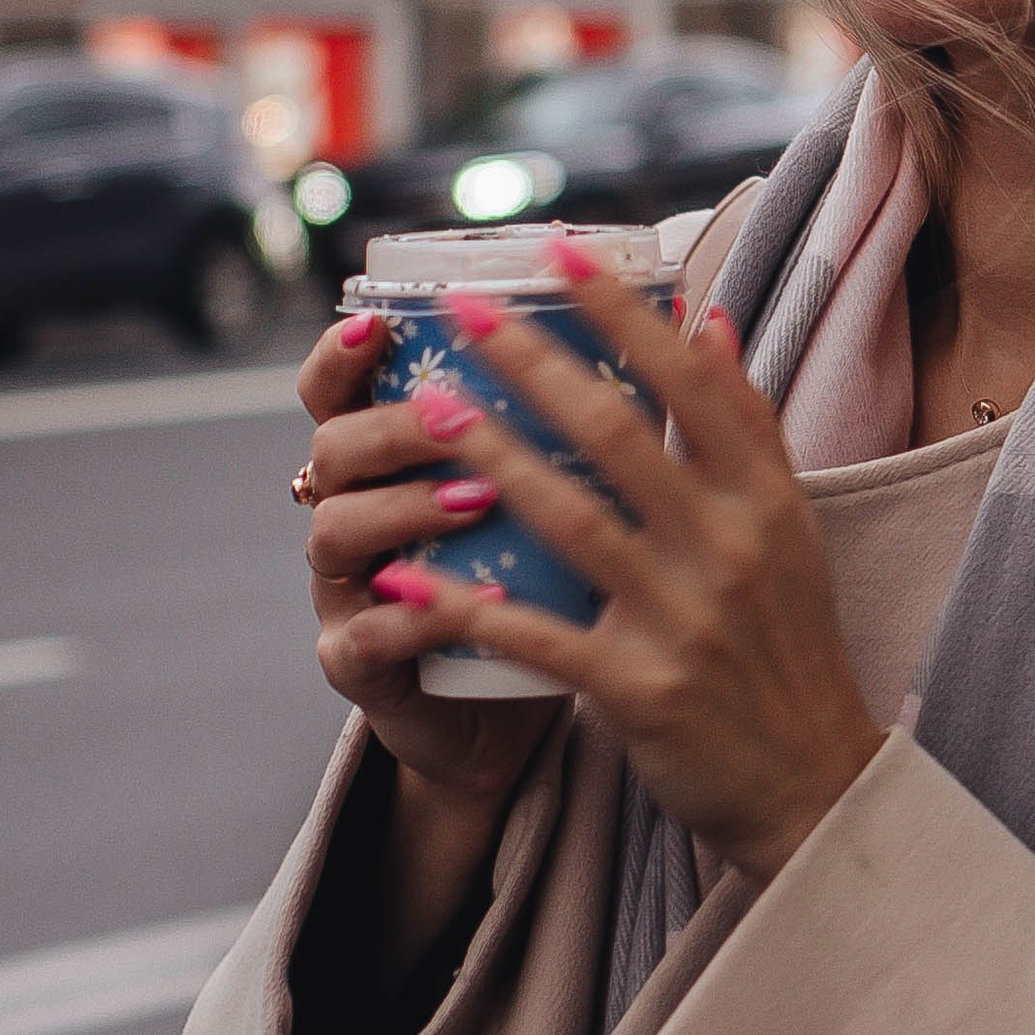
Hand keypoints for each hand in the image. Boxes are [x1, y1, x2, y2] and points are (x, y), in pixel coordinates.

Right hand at [297, 311, 563, 977]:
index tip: (382, 322)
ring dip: (403, 508)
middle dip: (391, 424)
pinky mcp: (362, 668)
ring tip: (474, 495)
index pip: (341, 388)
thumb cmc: (548, 586)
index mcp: (395, 456)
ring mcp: (352, 592)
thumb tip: (698, 319)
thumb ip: (601, 413)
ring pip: (339, 533)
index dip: (343, 354)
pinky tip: (456, 602)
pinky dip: (411, 617)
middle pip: (336, 447)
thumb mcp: (574, 495)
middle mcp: (360, 511)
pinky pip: (368, 638)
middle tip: (455, 408)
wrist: (508, 715)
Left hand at [363, 247, 883, 885]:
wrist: (811, 785)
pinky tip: (403, 581)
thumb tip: (707, 318)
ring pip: (571, 521)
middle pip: (619, 433)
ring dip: (493, 461)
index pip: (690, 382)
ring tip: (430, 412)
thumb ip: (748, 425)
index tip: (560, 251)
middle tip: (466, 310)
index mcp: (764, 499)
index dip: (621, 312)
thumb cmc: (786, 646)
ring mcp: (682, 619)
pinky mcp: (638, 690)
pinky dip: (466, 608)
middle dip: (535, 364)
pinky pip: (536, 637)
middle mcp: (727, 547)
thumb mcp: (790, 529)